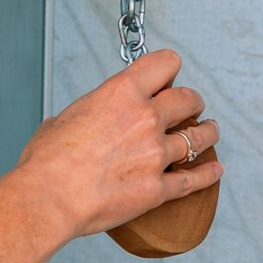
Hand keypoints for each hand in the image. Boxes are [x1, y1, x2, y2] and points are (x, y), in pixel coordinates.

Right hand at [13, 51, 223, 242]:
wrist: (49, 198)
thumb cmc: (47, 161)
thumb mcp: (63, 118)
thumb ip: (85, 113)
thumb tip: (80, 120)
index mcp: (122, 93)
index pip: (165, 63)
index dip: (169, 68)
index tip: (168, 76)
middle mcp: (146, 118)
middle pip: (189, 99)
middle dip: (192, 101)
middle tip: (191, 106)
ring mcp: (156, 154)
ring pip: (199, 137)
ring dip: (207, 132)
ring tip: (210, 131)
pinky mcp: (158, 188)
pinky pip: (192, 179)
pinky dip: (207, 174)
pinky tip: (215, 170)